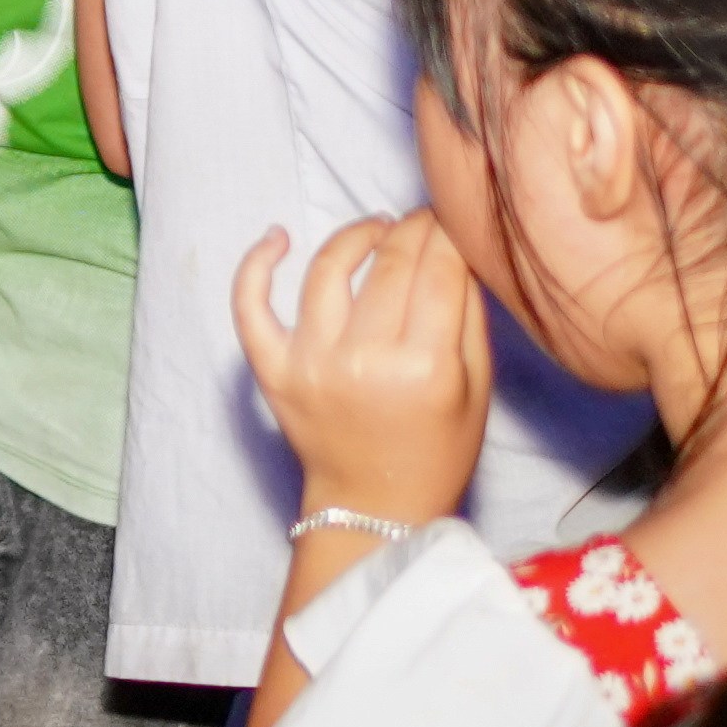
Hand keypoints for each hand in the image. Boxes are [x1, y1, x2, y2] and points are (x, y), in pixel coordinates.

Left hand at [231, 210, 495, 528]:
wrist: (375, 507)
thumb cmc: (438, 450)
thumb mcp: (477, 389)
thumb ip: (470, 316)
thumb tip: (455, 248)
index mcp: (424, 368)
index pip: (437, 270)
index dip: (445, 233)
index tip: (448, 220)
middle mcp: (363, 360)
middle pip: (388, 263)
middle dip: (410, 229)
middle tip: (420, 221)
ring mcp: (310, 363)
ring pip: (327, 268)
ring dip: (354, 235)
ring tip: (375, 229)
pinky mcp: (272, 370)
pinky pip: (250, 305)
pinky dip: (256, 264)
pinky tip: (276, 237)